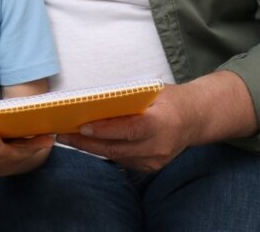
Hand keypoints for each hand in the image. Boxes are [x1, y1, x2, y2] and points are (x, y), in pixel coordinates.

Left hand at [56, 73, 256, 172]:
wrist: (195, 118)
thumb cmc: (170, 99)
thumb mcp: (152, 91)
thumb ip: (129, 97)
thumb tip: (95, 99)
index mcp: (160, 123)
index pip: (128, 129)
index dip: (104, 130)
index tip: (81, 127)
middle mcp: (158, 145)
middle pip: (117, 148)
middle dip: (87, 143)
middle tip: (63, 135)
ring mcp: (155, 160)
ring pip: (116, 156)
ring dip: (92, 148)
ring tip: (69, 138)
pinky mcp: (151, 167)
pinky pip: (123, 160)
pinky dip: (106, 151)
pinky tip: (90, 143)